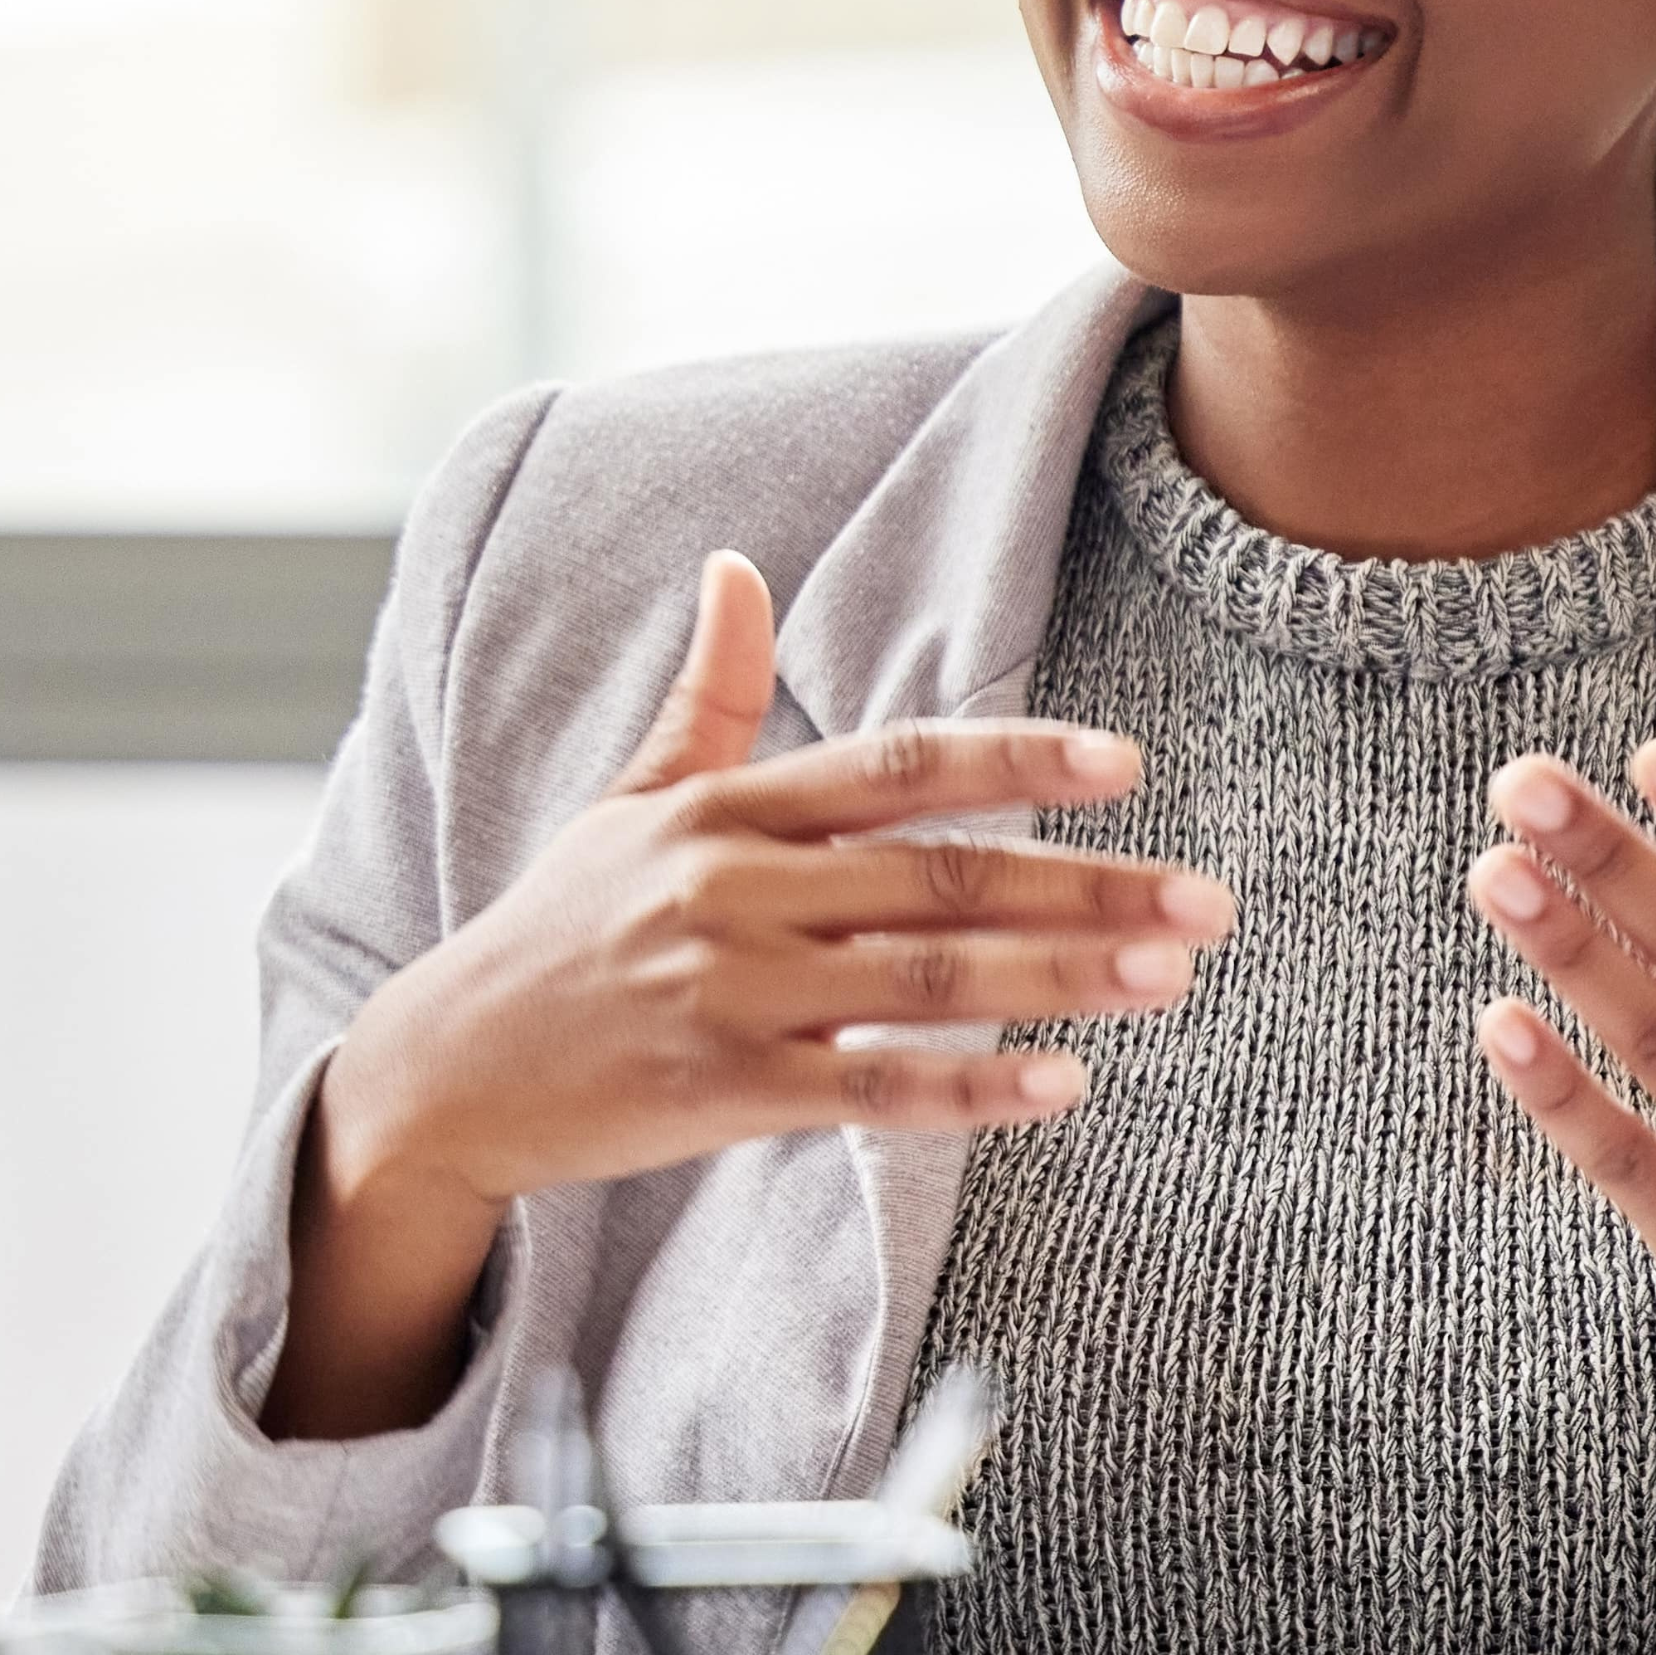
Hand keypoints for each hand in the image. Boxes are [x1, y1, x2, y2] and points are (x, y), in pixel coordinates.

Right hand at [280, 551, 1225, 1436]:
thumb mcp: (624, 801)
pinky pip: (869, 1086)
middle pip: (939, 875)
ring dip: (1058, 977)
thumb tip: (732, 566)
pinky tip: (1061, 1085)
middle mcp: (733, 886)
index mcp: (725, 808)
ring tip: (1170, 977)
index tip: (1122, 761)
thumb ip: (704, 695)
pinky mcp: (720, 1088)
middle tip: (1208, 898)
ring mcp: (728, 989)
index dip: (1014, 758)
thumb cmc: (558, 931)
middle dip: (1085, 885)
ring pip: (924, 977)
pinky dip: (968, 1088)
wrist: (447, 1069)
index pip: (895, 767)